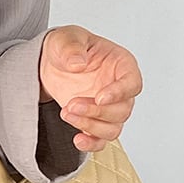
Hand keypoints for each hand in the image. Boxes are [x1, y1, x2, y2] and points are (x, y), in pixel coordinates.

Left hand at [39, 25, 141, 152]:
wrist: (51, 64)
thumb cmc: (66, 47)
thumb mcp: (65, 39)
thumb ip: (71, 47)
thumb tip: (77, 63)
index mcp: (121, 64)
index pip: (132, 83)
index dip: (120, 93)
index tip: (100, 97)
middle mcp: (119, 88)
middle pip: (122, 110)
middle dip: (97, 112)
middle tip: (71, 104)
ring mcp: (108, 107)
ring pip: (113, 128)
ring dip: (91, 126)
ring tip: (66, 113)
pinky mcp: (95, 121)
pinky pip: (101, 140)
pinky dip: (92, 144)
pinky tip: (77, 139)